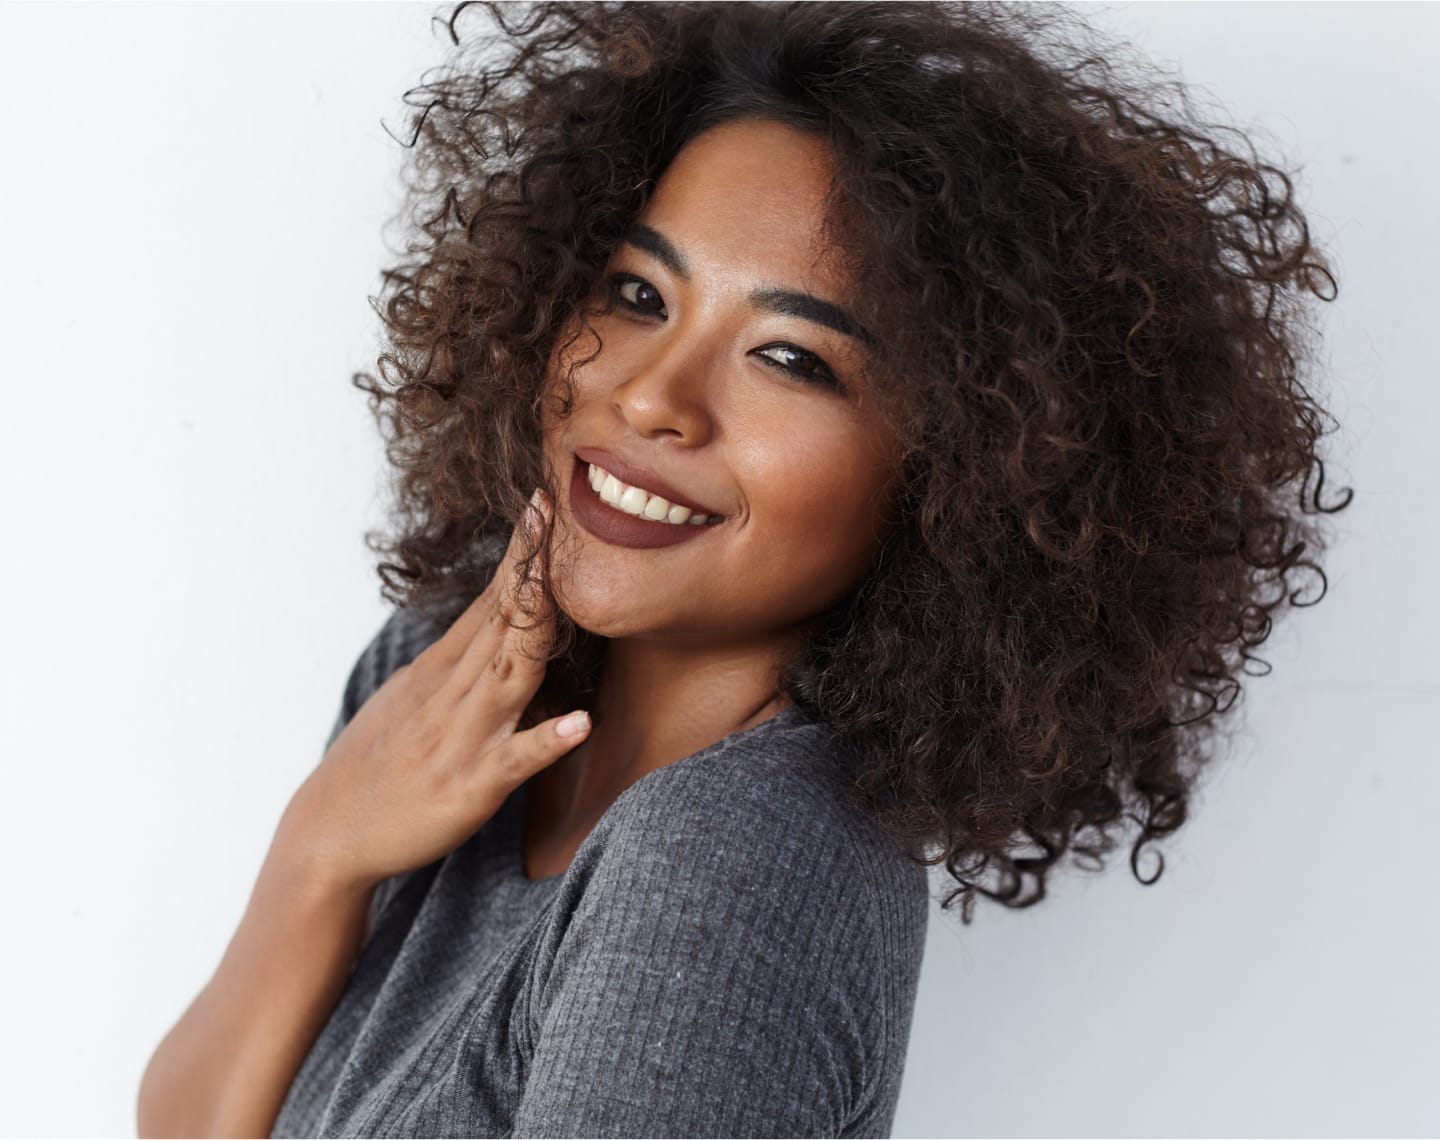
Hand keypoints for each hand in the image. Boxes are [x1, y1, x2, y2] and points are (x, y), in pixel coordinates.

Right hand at [280, 489, 589, 891]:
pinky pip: (516, 761)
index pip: (489, 599)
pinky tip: (580, 724)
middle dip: (532, 570)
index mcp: (442, 668)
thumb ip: (458, 655)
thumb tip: (496, 615)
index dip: (519, 554)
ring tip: (562, 591)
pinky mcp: (472, 786)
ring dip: (536, 632)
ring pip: (510, 676)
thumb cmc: (377, 762)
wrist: (329, 833)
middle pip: (502, 622)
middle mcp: (454, 692)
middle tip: (557, 513)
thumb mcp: (413, 693)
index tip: (541, 502)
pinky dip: (546, 741)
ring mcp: (464, 737)